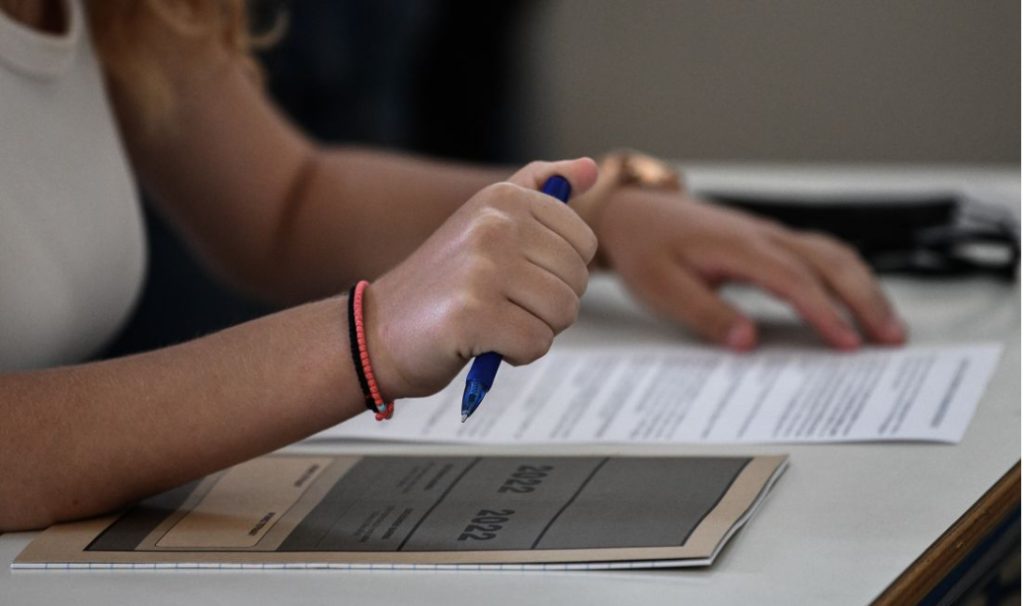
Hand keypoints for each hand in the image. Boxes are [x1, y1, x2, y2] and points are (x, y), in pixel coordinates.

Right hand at [365, 159, 598, 398]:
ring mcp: (481, 268)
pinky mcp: (472, 315)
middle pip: (577, 281)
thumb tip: (593, 168)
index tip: (518, 277)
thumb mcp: (485, 220)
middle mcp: (493, 225)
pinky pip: (537, 344)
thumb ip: (538, 189)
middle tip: (502, 305)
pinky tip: (483, 342)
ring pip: (563, 313)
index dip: (559, 273)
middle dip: (549, 306)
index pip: (584, 243)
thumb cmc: (443, 283)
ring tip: (494, 323)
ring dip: (534, 331)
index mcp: (503, 198)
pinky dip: (516, 355)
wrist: (379, 330)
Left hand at [597, 188, 906, 350]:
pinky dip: (849, 276)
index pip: (795, 281)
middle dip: (866, 301)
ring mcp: (771, 234)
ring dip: (865, 288)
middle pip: (831, 263)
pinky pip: (821, 253)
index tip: (849, 344)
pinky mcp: (770, 239)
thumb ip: (705, 313)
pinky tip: (860, 298)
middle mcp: (763, 236)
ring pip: (833, 255)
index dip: (826, 313)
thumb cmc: (646, 248)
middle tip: (892, 339)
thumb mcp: (662, 288)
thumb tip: (747, 341)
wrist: (635, 212)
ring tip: (887, 326)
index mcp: (739, 247)